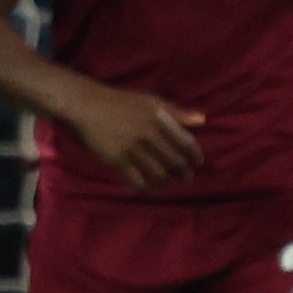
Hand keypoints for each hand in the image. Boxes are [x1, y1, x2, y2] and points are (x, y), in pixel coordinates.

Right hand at [62, 82, 204, 188]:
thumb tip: (202, 120)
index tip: (197, 163)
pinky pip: (137, 182)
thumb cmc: (122, 102)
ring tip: (168, 183)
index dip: (195, 156)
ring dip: (167, 182)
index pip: (186, 142)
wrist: (89, 106)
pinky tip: (151, 192)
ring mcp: (133, 150)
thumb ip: (176, 111)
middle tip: (186, 178)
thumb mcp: (151, 101)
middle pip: (175, 162)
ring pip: (159, 174)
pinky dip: (147, 191)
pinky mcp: (118, 161)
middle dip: (184, 173)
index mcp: (160, 120)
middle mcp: (149, 136)